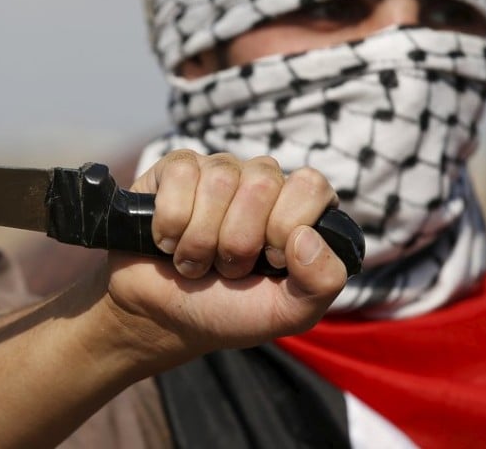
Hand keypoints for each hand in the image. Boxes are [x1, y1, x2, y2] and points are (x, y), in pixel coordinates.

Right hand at [101, 150, 347, 365]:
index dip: (285, 228)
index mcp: (297, 207)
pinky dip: (171, 224)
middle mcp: (262, 181)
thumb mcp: (287, 312)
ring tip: (196, 261)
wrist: (163, 317)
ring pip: (219, 181)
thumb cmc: (229, 310)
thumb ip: (322, 282)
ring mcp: (218, 170)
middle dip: (238, 242)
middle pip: (262, 184)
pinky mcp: (176, 168)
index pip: (310, 186)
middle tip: (227, 267)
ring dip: (200, 240)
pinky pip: (180, 176)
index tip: (269, 261)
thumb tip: (307, 236)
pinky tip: (169, 242)